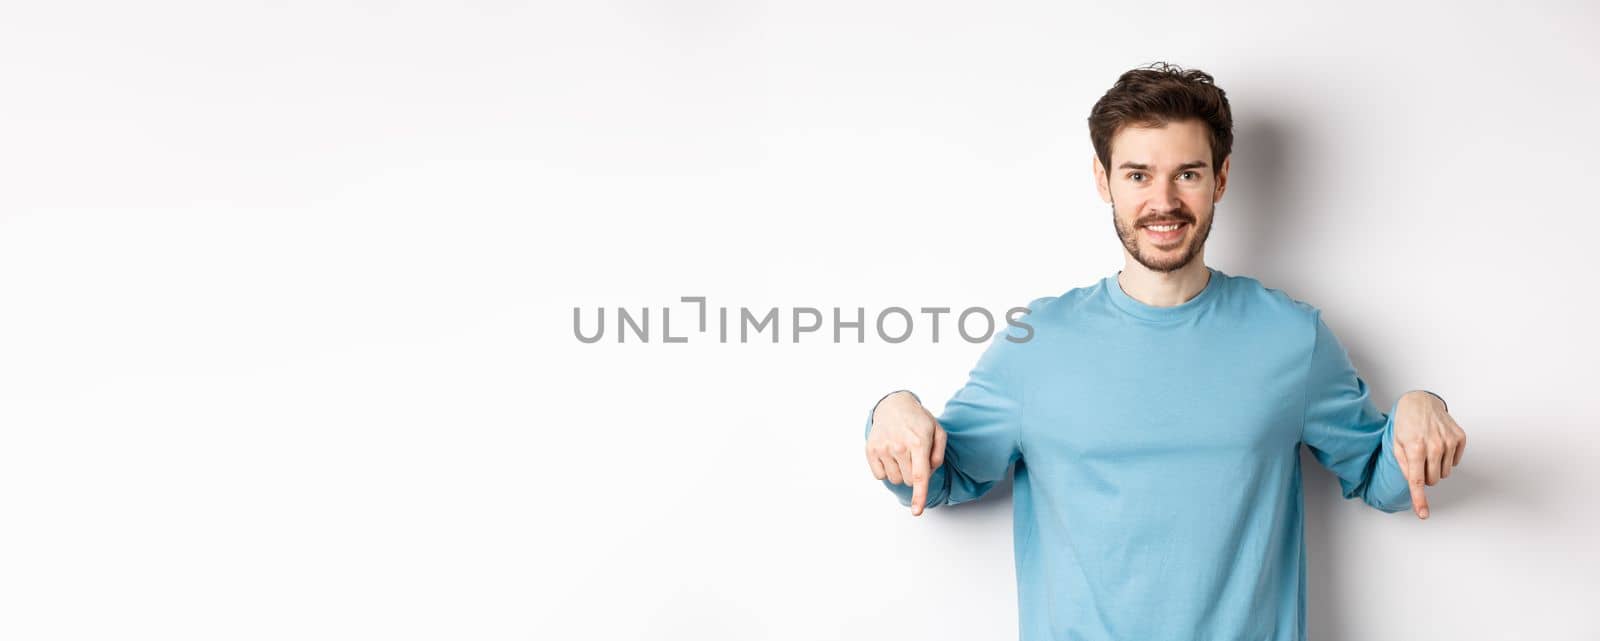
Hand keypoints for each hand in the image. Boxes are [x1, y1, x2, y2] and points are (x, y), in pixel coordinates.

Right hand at [865, 391, 946, 515]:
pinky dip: (886, 470)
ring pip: (895, 480)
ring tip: (901, 453)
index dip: (919, 496)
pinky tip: (889, 455)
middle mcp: (899, 446)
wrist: (893, 405)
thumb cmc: (918, 421)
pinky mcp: (871, 450)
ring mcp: (883, 448)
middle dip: (914, 474)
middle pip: (909, 481)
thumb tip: (929, 472)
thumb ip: (939, 454)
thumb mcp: (937, 431)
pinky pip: (880, 476)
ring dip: (900, 472)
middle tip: (914, 456)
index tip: (917, 511)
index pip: (920, 476)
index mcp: (919, 442)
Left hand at [1392, 391, 1466, 519]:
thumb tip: (1413, 485)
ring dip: (1436, 467)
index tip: (1423, 514)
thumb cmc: (1406, 424)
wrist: (1421, 402)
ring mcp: (1449, 441)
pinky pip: (1455, 462)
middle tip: (1419, 461)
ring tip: (1428, 451)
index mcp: (1415, 448)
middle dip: (1426, 476)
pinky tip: (1439, 445)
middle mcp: (1434, 446)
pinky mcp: (1460, 438)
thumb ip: (1403, 466)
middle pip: (1433, 480)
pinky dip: (1447, 458)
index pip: (1417, 481)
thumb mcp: (1396, 444)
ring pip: (1445, 473)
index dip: (1420, 499)